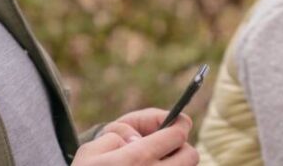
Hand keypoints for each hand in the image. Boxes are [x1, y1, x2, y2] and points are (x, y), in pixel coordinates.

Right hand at [72, 109, 197, 164]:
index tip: (176, 122)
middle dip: (181, 146)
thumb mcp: (90, 151)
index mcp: (137, 159)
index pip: (177, 134)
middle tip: (166, 146)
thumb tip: (137, 140)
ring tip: (156, 163)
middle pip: (191, 155)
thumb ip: (116, 135)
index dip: (178, 124)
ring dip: (177, 164)